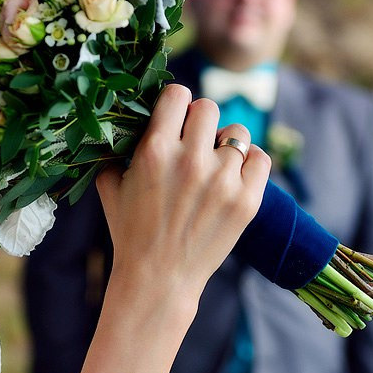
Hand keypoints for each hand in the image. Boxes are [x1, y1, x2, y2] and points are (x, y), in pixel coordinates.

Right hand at [95, 83, 268, 291]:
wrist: (158, 278)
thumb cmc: (130, 231)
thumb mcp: (111, 185)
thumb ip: (120, 149)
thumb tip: (131, 122)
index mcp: (155, 150)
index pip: (177, 94)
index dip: (175, 103)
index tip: (174, 117)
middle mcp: (191, 160)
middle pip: (208, 108)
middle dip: (198, 121)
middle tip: (193, 142)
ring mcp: (223, 180)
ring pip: (238, 132)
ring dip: (225, 143)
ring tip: (214, 163)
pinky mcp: (246, 201)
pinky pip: (261, 158)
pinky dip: (250, 162)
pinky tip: (235, 174)